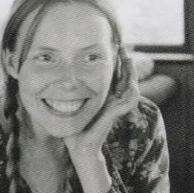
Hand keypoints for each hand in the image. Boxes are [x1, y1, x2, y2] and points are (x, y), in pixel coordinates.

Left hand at [64, 49, 139, 165]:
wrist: (79, 145)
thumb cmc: (75, 128)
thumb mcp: (73, 104)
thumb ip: (73, 93)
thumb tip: (61, 79)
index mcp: (106, 99)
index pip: (116, 78)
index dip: (117, 65)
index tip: (114, 49)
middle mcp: (114, 102)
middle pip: (126, 79)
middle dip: (125, 63)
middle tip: (122, 48)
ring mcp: (117, 108)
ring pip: (132, 87)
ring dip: (132, 72)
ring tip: (127, 58)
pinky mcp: (117, 113)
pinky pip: (131, 98)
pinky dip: (132, 87)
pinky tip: (129, 76)